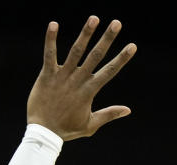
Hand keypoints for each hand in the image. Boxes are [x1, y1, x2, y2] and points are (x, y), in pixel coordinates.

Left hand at [27, 16, 136, 139]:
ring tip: (94, 18)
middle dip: (106, 39)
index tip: (133, 45)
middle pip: (95, 56)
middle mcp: (77, 81)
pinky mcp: (47, 75)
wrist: (43, 133)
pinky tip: (53, 24)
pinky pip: (49, 54)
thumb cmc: (66, 129)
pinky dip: (50, 40)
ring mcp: (62, 77)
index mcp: (89, 91)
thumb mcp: (90, 125)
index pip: (109, 71)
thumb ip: (109, 114)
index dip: (121, 58)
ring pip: (75, 52)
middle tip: (116, 23)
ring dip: (85, 34)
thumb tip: (128, 110)